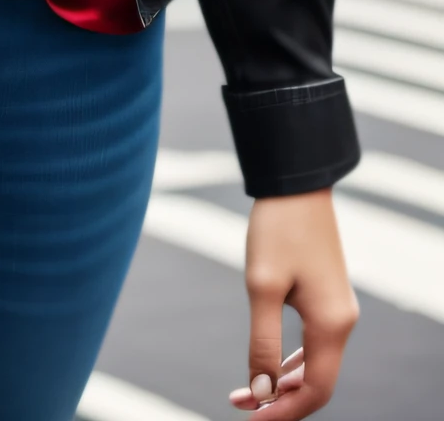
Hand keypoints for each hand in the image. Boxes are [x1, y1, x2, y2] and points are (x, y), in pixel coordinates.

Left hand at [229, 191, 357, 415]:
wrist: (295, 184)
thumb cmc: (277, 230)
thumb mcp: (262, 286)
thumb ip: (262, 340)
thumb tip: (261, 389)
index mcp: (331, 325)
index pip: (316, 391)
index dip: (285, 411)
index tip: (251, 419)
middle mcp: (341, 322)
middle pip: (318, 383)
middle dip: (282, 401)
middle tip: (242, 407)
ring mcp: (336, 309)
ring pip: (315, 365)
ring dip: (283, 382)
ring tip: (245, 392)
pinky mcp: (326, 296)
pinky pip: (313, 344)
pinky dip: (291, 361)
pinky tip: (267, 366)